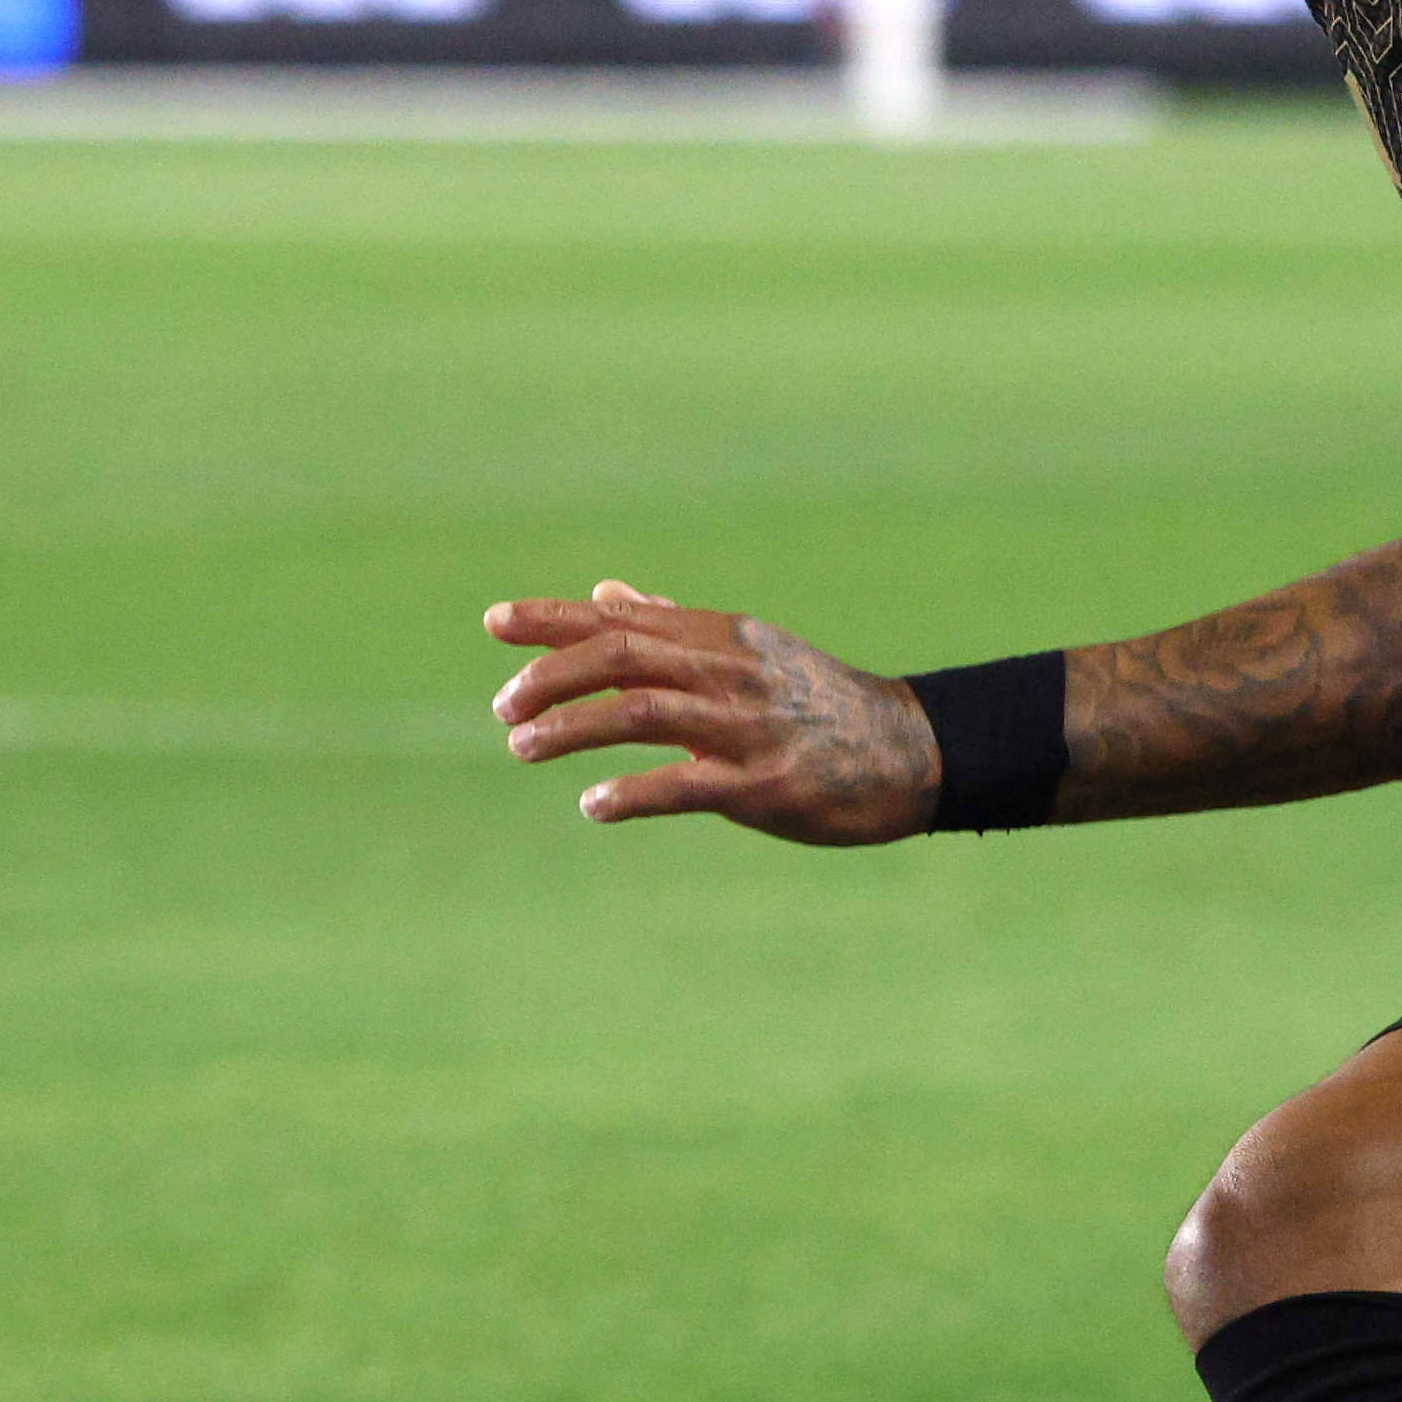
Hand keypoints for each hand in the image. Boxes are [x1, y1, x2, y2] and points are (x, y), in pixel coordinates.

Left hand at [481, 579, 945, 841]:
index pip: (620, 619)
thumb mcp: (747, 650)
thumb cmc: (817, 703)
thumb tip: (601, 595)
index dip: (551, 619)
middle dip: (550, 677)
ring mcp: (747, 726)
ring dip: (573, 729)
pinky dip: (632, 794)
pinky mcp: (765, 783)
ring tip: (522, 748)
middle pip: (621, 656)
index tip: (493, 623)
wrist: (908, 752)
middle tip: (503, 711)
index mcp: (720, 636)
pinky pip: (686, 785)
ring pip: (642, 713)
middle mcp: (729, 671)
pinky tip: (593, 806)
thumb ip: (670, 627)